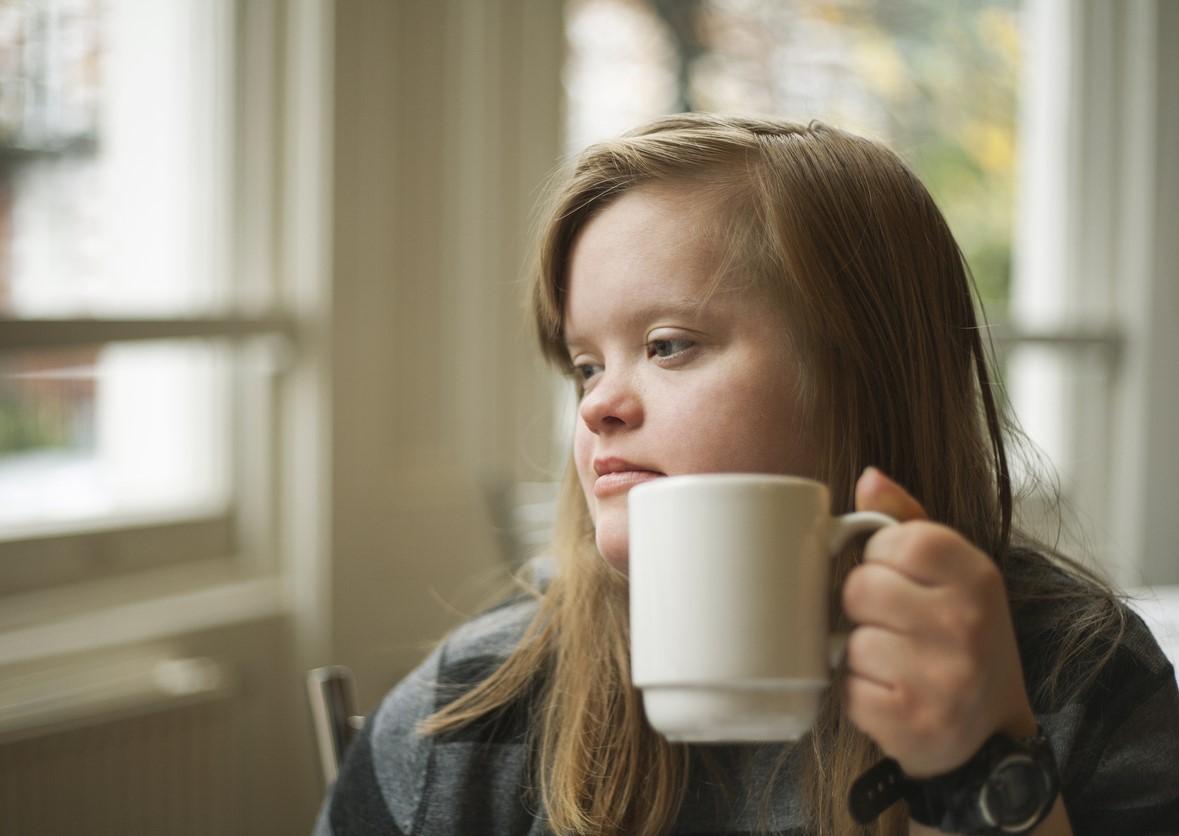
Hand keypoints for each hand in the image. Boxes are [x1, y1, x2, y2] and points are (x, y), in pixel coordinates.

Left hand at [841, 467, 1036, 777]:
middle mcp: (966, 623)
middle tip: (897, 626)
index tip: (901, 579)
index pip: (889, 539)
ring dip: (862, 654)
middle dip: (866, 608)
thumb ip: (908, 519)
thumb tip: (868, 477)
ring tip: (899, 663)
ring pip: (851, 641)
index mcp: (977, 575)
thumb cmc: (960, 638)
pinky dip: (861, 695)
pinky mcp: (914, 722)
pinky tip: (893, 695)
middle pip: (860, 588)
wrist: (991, 733)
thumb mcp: (952, 573)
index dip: (880, 559)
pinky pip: (849, 690)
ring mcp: (943, 676)